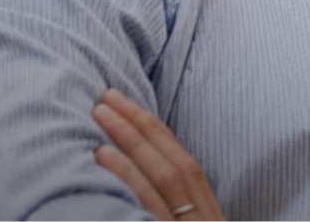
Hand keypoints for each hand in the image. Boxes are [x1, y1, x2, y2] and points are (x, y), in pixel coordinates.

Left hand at [92, 89, 224, 221]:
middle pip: (177, 164)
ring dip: (133, 142)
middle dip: (141, 126)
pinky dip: (130, 178)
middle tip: (107, 99)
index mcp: (207, 214)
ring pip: (167, 178)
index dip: (154, 131)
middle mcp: (205, 218)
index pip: (184, 164)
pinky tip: (105, 155)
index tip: (123, 103)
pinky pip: (152, 206)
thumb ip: (170, 209)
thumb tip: (135, 171)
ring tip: (102, 116)